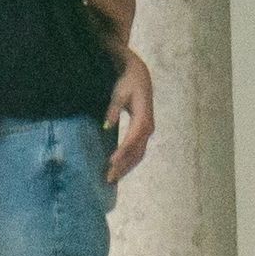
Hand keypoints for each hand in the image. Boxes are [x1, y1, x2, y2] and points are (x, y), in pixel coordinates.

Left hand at [103, 48, 153, 181]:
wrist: (140, 77)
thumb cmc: (128, 84)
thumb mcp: (119, 94)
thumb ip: (113, 109)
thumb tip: (106, 126)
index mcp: (142, 118)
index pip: (132, 139)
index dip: (122, 152)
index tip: (111, 162)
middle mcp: (148, 127)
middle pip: (136, 151)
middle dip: (123, 166)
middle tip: (108, 178)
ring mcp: (148, 131)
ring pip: (138, 154)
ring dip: (126, 167)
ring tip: (113, 178)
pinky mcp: (145, 132)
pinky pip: (138, 151)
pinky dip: (129, 162)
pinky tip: (119, 169)